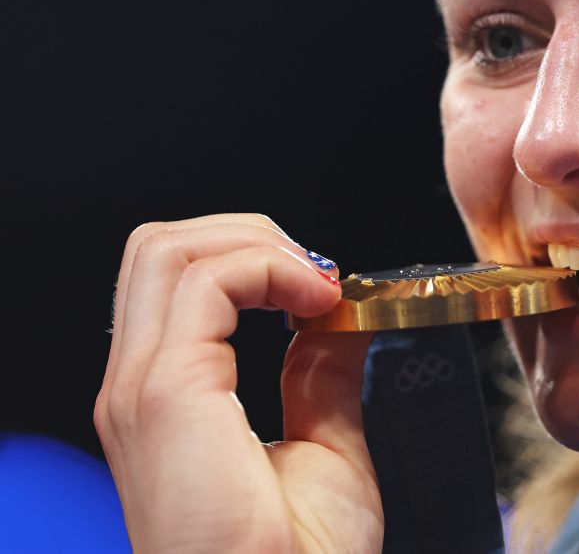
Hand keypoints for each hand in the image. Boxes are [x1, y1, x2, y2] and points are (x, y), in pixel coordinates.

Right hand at [95, 213, 382, 552]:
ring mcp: (141, 390)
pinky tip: (316, 302)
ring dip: (257, 244)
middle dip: (248, 235)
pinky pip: (204, 283)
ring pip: (167, 249)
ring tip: (319, 285)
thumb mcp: (322, 446)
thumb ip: (320, 377)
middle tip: (318, 273)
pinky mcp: (167, 395)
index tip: (323, 288)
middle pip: (159, 248)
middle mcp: (137, 388)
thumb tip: (338, 321)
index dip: (250, 260)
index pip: (173, 280)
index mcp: (165, 399)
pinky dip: (268, 268)